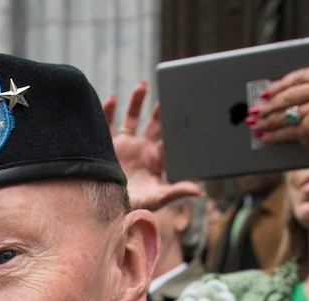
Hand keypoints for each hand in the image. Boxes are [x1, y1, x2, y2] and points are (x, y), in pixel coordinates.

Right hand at [103, 81, 202, 211]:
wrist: (108, 208)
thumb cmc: (137, 205)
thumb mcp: (158, 198)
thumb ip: (177, 191)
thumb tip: (200, 191)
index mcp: (158, 159)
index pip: (171, 140)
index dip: (178, 128)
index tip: (187, 114)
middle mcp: (143, 148)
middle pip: (155, 123)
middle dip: (162, 109)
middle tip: (171, 92)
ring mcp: (127, 145)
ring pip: (132, 118)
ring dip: (137, 101)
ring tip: (143, 84)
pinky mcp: (109, 145)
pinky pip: (108, 124)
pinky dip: (109, 110)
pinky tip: (113, 98)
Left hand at [248, 37, 308, 178]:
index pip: (303, 74)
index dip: (281, 83)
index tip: (267, 91)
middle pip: (290, 93)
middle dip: (269, 103)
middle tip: (255, 109)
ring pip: (285, 112)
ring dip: (267, 120)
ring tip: (256, 123)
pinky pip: (285, 129)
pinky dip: (273, 134)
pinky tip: (265, 136)